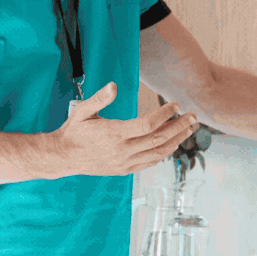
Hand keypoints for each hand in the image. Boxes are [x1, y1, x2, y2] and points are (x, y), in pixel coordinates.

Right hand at [39, 83, 196, 177]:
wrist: (64, 156)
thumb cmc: (74, 130)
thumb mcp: (82, 111)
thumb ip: (99, 98)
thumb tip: (114, 86)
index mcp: (114, 134)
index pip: (147, 125)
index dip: (165, 115)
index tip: (175, 105)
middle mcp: (122, 150)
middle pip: (158, 140)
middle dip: (179, 127)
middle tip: (193, 117)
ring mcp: (124, 162)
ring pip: (158, 153)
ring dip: (176, 141)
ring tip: (189, 130)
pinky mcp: (125, 170)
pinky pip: (149, 163)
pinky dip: (164, 153)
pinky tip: (172, 144)